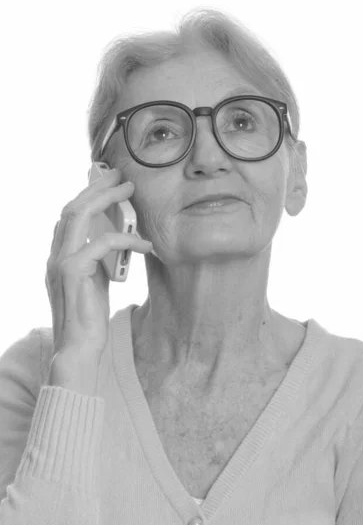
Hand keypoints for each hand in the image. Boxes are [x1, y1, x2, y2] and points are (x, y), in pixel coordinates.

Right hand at [45, 167, 151, 370]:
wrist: (79, 348)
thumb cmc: (88, 317)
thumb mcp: (95, 280)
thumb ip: (99, 259)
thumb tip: (117, 238)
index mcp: (58, 256)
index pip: (68, 216)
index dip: (87, 195)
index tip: (107, 183)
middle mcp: (55, 255)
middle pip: (71, 207)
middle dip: (96, 187)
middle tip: (119, 176)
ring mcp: (60, 262)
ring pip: (79, 215)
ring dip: (106, 198)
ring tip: (128, 191)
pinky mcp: (73, 273)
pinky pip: (102, 243)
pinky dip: (126, 239)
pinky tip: (146, 243)